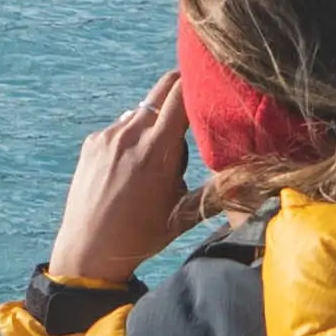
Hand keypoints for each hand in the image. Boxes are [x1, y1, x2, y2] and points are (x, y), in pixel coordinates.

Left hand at [47, 76, 197, 293]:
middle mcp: (130, 135)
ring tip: (156, 158)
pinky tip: (131, 167)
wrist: (89, 251)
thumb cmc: (141, 236)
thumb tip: (247, 174)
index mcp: (156, 150)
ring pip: (142, 111)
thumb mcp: (183, 213)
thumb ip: (215, 189)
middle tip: (194, 105)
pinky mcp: (92, 142)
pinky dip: (133, 136)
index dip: (200, 84)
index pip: (182, 94)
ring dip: (156, 122)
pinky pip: (121, 126)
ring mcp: (108, 136)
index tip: (213, 86)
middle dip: (182, 89)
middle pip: (164, 87)